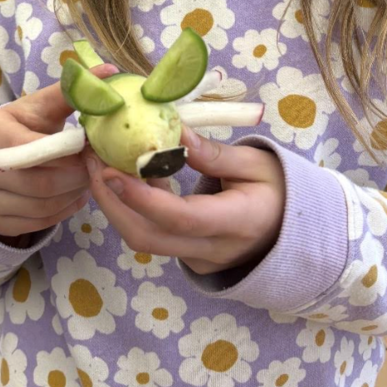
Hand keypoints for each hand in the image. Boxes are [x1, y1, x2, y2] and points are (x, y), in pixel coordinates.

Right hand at [0, 64, 117, 240]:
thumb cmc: (25, 127)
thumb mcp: (41, 107)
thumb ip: (71, 92)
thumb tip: (110, 71)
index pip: (25, 147)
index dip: (62, 152)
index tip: (86, 147)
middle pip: (35, 182)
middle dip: (74, 176)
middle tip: (94, 167)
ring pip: (38, 206)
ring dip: (71, 195)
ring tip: (87, 180)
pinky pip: (35, 224)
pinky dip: (62, 212)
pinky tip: (74, 196)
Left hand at [86, 127, 285, 274]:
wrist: (295, 232)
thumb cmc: (279, 190)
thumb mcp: (255, 163)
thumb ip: (210, 152)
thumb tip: (171, 128)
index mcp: (237, 223)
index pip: (180, 217)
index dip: (141, 196)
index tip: (109, 169)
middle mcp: (211, 249)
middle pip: (146, 236)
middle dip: (111, 200)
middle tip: (91, 159)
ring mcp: (196, 258)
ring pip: (143, 238)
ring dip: (117, 202)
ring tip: (100, 160)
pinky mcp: (186, 254)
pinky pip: (152, 234)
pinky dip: (134, 206)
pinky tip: (127, 174)